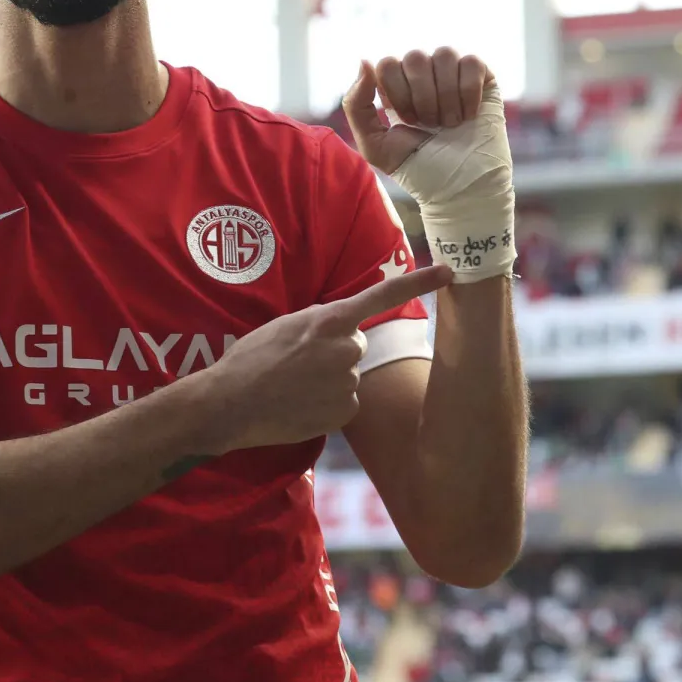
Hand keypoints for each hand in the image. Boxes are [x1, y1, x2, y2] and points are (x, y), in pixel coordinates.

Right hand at [202, 264, 451, 452]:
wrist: (231, 403)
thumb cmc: (250, 359)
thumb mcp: (285, 326)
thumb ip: (319, 322)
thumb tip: (338, 325)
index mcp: (330, 320)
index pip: (382, 295)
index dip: (419, 282)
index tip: (449, 271)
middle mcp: (346, 348)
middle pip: (356, 344)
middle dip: (336, 351)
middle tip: (300, 362)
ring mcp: (347, 381)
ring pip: (349, 375)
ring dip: (330, 379)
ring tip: (294, 385)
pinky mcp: (345, 411)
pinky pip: (345, 402)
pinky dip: (328, 404)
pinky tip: (301, 404)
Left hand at [341, 49, 492, 174]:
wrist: (460, 187)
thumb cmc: (417, 167)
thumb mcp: (375, 144)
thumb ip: (356, 104)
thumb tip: (365, 60)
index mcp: (397, 85)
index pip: (387, 63)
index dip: (397, 93)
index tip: (408, 121)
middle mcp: (424, 74)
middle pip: (415, 57)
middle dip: (422, 97)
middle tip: (430, 124)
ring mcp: (453, 73)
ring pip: (444, 54)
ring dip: (446, 96)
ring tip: (450, 123)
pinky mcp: (483, 77)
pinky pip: (472, 62)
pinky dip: (469, 93)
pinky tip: (468, 115)